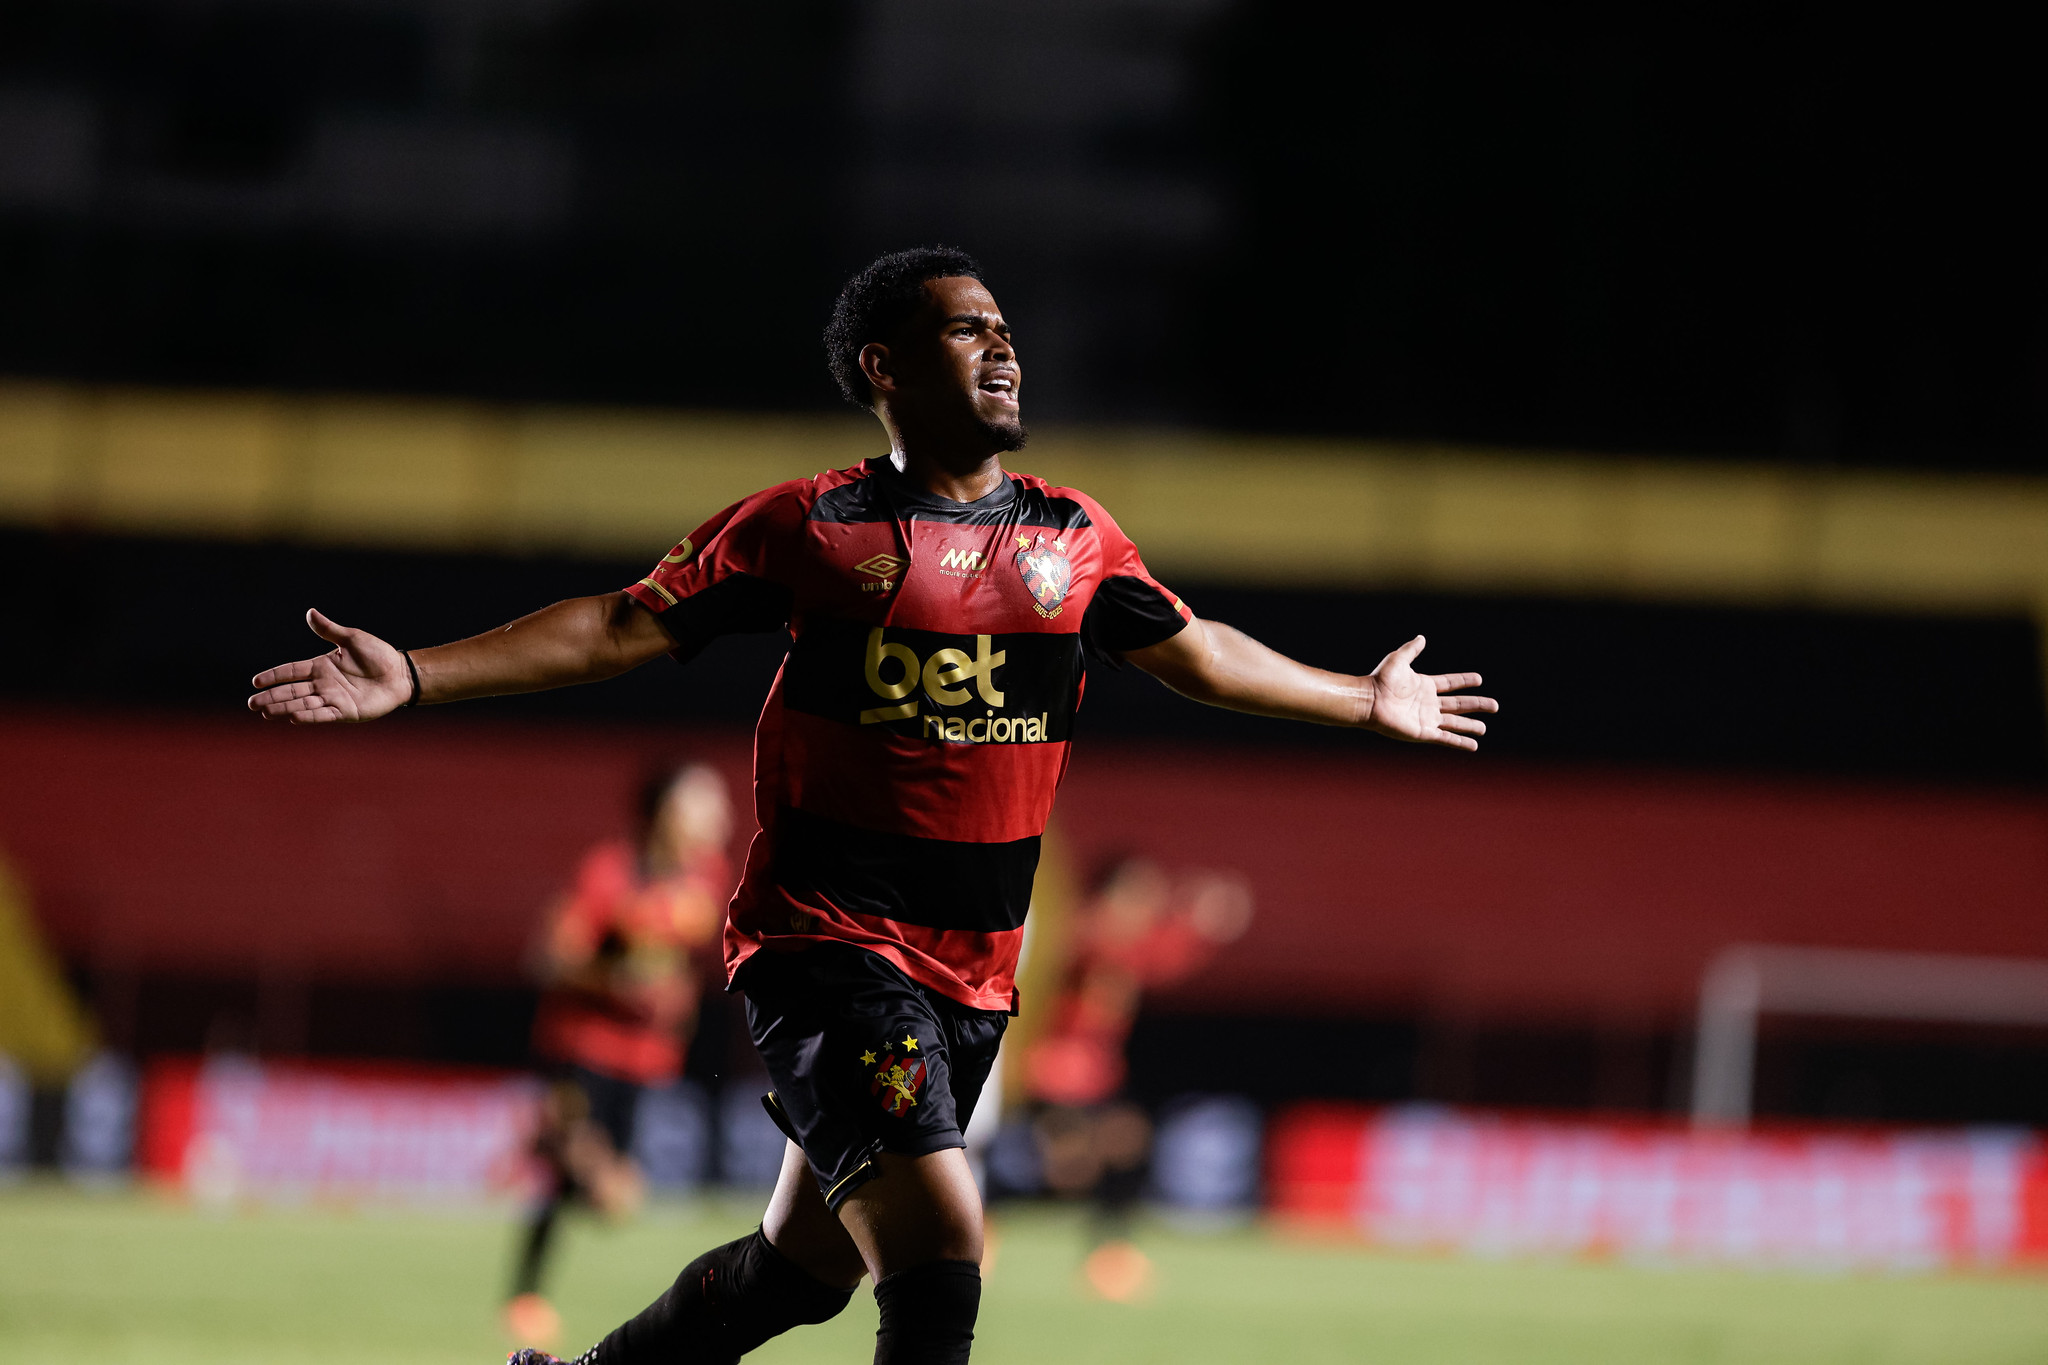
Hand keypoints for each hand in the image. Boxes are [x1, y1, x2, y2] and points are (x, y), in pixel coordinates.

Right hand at [247, 609, 411, 723]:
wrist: (401, 674)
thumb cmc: (378, 654)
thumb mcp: (352, 639)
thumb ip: (329, 630)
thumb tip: (310, 612)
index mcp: (321, 666)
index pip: (291, 671)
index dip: (274, 676)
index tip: (255, 682)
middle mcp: (323, 684)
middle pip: (291, 691)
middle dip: (271, 697)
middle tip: (251, 704)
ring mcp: (333, 698)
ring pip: (303, 704)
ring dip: (284, 708)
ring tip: (266, 713)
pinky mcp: (345, 711)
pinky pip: (323, 714)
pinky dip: (308, 716)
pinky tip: (293, 718)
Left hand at [1362, 635, 1496, 750]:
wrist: (1370, 700)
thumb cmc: (1381, 680)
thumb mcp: (1398, 659)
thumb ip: (1411, 649)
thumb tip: (1421, 637)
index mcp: (1425, 685)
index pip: (1450, 683)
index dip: (1464, 681)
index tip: (1479, 679)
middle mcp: (1428, 703)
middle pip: (1458, 704)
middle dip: (1476, 704)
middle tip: (1495, 706)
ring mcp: (1427, 719)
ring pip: (1455, 723)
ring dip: (1470, 725)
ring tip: (1484, 728)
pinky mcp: (1424, 732)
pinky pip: (1446, 738)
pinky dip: (1460, 742)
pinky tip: (1473, 745)